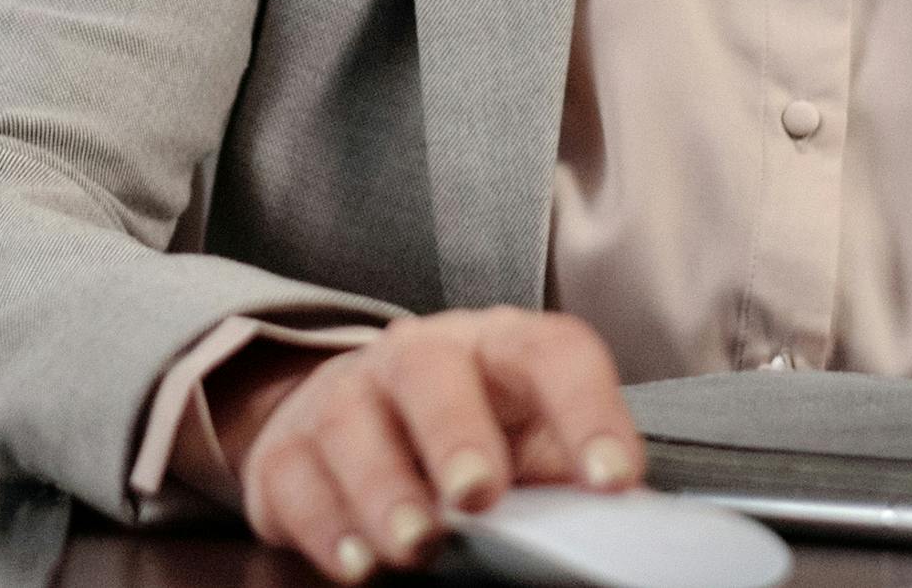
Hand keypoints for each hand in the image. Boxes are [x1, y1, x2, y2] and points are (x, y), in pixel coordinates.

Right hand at [198, 308, 642, 577]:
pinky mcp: (285, 448)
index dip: (588, 409)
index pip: (551, 354)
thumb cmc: (470, 438)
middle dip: (455, 431)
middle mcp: (417, 357)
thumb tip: (625, 525)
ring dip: (385, 487)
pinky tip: (356, 561)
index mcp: (498, 350)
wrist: (357, 424)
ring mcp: (345, 396)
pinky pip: (295, 475)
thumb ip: (566, 478)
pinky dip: (325, 524)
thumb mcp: (529, 447)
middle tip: (479, 494)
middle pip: (431, 370)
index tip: (614, 478)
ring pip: (352, 420)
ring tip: (415, 545)